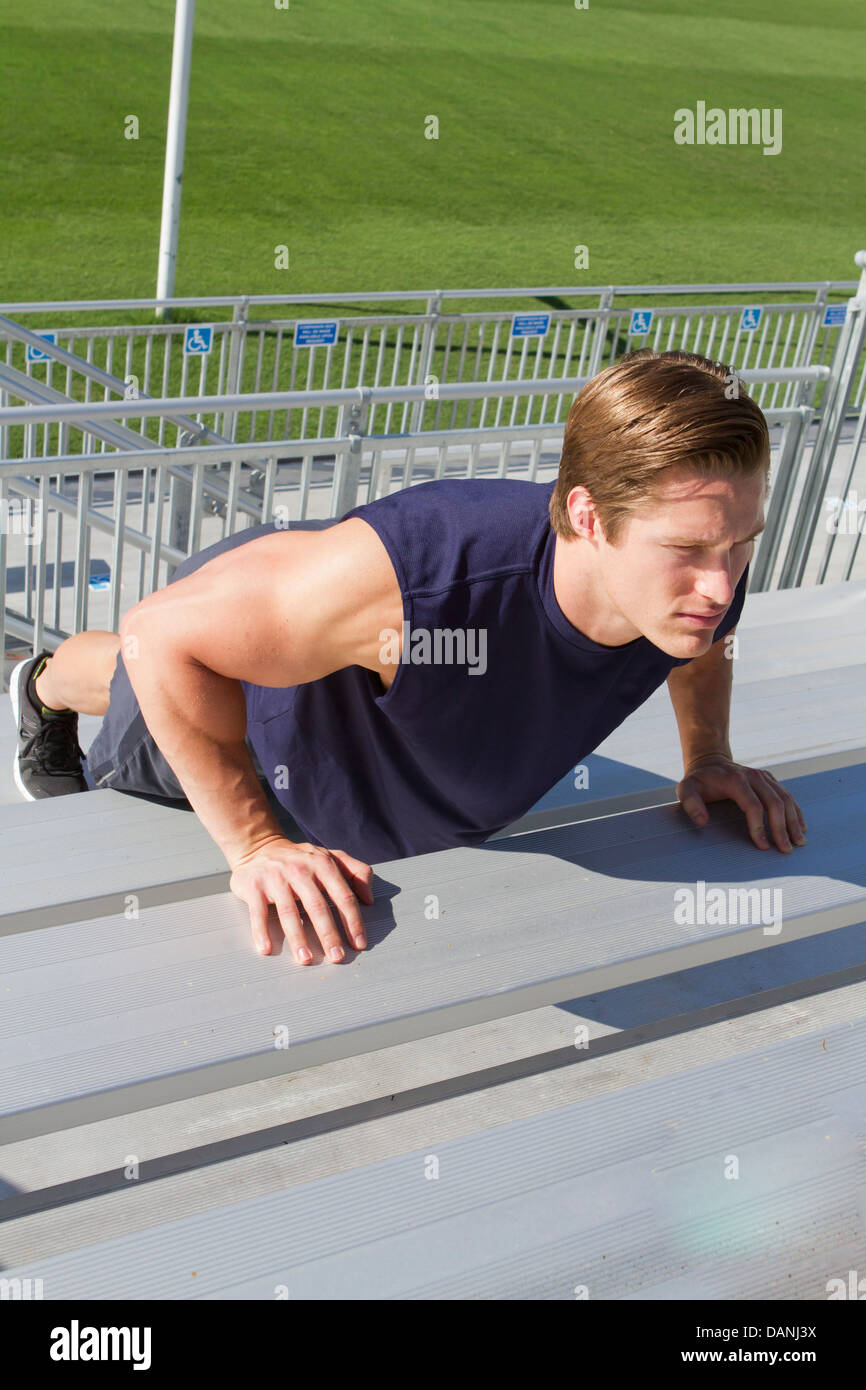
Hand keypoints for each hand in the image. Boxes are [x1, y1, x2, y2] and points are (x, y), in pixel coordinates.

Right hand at [229, 836, 373, 961]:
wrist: (258, 847)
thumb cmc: (300, 859)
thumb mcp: (331, 857)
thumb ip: (357, 872)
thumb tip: (369, 898)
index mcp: (323, 864)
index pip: (343, 896)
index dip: (353, 921)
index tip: (359, 943)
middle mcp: (300, 870)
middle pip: (317, 907)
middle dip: (329, 935)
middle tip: (337, 956)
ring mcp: (275, 878)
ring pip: (289, 912)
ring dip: (298, 939)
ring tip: (306, 959)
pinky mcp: (253, 886)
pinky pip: (259, 912)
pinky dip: (261, 932)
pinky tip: (267, 949)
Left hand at [676, 755, 807, 852]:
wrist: (710, 761)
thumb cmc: (698, 781)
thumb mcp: (686, 789)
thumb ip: (690, 804)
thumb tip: (702, 821)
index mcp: (735, 780)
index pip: (753, 805)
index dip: (759, 826)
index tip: (762, 845)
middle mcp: (753, 776)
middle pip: (774, 803)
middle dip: (781, 828)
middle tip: (785, 849)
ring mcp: (764, 777)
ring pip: (785, 799)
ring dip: (794, 821)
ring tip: (798, 842)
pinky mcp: (770, 780)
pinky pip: (787, 796)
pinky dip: (796, 811)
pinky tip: (801, 826)